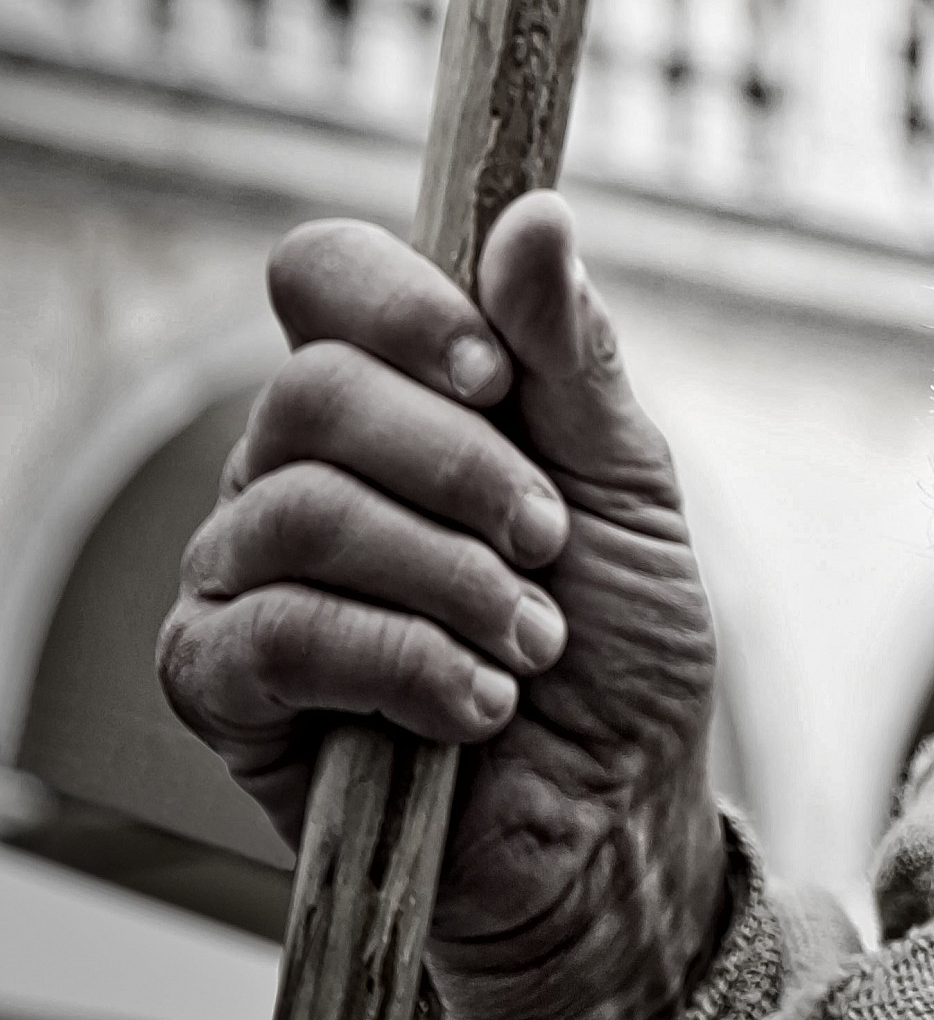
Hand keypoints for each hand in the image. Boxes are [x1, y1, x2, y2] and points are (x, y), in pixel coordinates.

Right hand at [158, 192, 727, 1019]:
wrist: (615, 806)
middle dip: (462, 468)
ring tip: (533, 640)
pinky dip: (406, 663)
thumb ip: (572, 353)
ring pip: (300, 510)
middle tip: (548, 543)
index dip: (400, 304)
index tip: (497, 373)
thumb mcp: (625, 481)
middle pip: (312, 389)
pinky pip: (278, 632)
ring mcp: (245, 567)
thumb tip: (536, 214)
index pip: (322, 275)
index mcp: (393, 392)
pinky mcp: (222, 680)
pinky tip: (479, 702)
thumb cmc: (621, 636)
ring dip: (451, 578)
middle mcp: (297, 461)